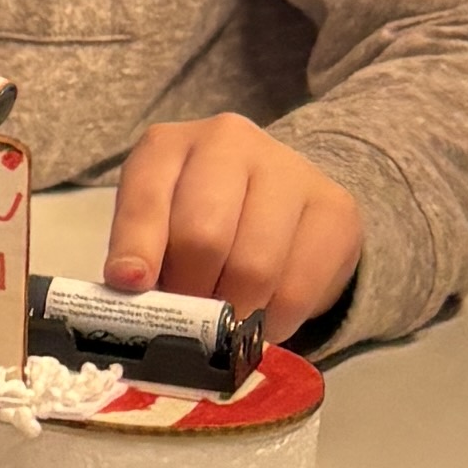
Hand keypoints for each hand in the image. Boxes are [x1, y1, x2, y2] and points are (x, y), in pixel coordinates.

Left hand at [101, 116, 367, 335]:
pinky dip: (275, 321)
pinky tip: (264, 320)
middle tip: (190, 323)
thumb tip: (135, 297)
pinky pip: (300, 287)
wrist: (279, 200)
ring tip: (226, 325)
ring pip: (254, 267)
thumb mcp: (156, 228)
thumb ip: (140, 258)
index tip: (133, 287)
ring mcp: (287, 169)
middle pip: (203, 236)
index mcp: (169, 146)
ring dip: (234, 314)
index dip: (136, 248)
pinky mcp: (335, 207)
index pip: (145, 198)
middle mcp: (228, 142)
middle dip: (191, 295)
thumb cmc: (199, 220)